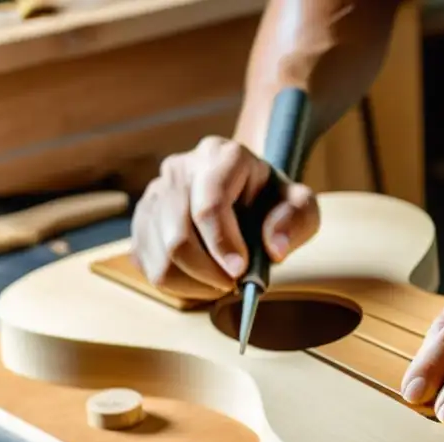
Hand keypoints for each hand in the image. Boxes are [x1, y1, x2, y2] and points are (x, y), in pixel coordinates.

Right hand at [130, 136, 319, 300]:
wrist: (245, 192)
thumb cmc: (274, 201)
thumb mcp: (301, 206)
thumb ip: (296, 220)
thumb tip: (274, 247)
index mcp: (221, 156)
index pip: (210, 204)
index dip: (222, 244)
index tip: (240, 271)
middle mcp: (180, 169)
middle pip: (178, 235)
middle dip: (207, 271)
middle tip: (232, 284)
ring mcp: (155, 193)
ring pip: (160, 254)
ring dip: (193, 282)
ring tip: (220, 282)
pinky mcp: (142, 219)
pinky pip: (147, 263)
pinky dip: (175, 283)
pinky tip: (201, 280)